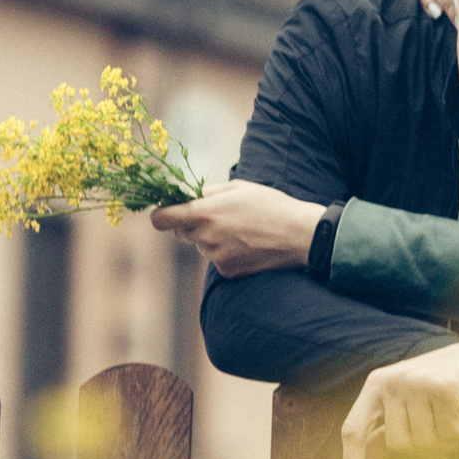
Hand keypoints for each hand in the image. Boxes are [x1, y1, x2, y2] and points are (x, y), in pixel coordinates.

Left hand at [150, 180, 325, 276]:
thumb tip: (191, 195)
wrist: (298, 235)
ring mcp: (216, 257)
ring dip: (210, 238)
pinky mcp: (227, 271)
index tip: (167, 211)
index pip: (161, 219)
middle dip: (189, 224)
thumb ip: (209, 191)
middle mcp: (205, 238)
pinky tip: (246, 244)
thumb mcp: (238, 187)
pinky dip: (225, 252)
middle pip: (180, 233)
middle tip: (213, 216)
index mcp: (204, 213)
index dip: (160, 214)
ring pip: (200, 246)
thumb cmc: (270, 205)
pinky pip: (217, 260)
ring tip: (238, 230)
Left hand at [339, 326, 458, 458]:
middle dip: (424, 448)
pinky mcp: (444, 389)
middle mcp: (393, 381)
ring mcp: (418, 383)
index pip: (354, 429)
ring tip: (458, 416)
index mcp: (379, 383)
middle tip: (444, 431)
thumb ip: (392, 426)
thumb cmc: (452, 382)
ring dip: (448, 440)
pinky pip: (450, 434)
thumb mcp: (414, 401)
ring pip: (425, 442)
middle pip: (397, 444)